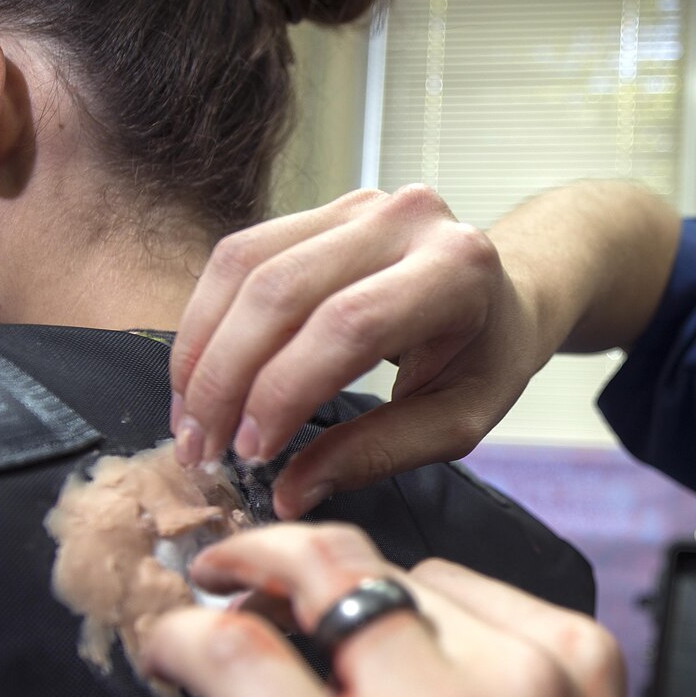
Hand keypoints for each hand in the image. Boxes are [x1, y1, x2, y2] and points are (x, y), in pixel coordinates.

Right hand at [170, 187, 549, 519]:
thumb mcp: (457, 423)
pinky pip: (241, 255)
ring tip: (189, 422)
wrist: (506, 294)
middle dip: (227, 378)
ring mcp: (359, 203)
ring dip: (203, 350)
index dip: (284, 390)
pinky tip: (198, 378)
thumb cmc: (487, 361)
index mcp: (455, 271)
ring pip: (246, 267)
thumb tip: (289, 493)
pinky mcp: (322, 208)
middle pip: (282, 291)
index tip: (249, 454)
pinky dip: (208, 320)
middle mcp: (404, 220)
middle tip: (201, 450)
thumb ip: (377, 454)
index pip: (348, 326)